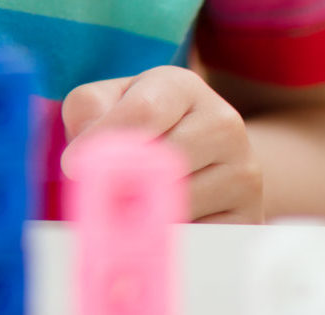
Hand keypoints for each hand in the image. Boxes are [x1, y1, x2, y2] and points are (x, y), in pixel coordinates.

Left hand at [61, 66, 262, 222]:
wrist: (203, 159)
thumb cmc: (140, 126)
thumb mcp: (110, 102)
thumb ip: (89, 114)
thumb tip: (85, 157)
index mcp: (183, 86)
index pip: (143, 112)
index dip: (103, 142)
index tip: (72, 165)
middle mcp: (224, 123)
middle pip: (164, 161)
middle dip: (123, 182)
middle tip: (101, 194)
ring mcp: (245, 171)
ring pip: (181, 203)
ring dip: (145, 214)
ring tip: (132, 206)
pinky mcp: (251, 216)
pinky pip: (201, 236)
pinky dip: (172, 238)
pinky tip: (162, 225)